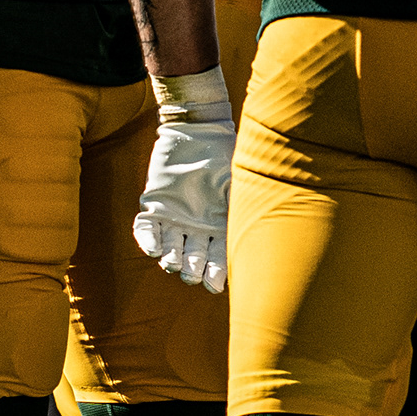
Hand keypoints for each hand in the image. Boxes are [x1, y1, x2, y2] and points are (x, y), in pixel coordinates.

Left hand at [133, 70, 237, 290]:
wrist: (198, 130)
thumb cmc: (224, 154)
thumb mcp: (241, 183)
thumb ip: (246, 207)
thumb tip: (270, 235)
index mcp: (220, 224)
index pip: (220, 257)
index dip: (218, 273)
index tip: (215, 286)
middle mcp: (198, 226)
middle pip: (195, 258)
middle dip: (194, 269)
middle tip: (193, 275)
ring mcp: (175, 217)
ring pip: (172, 249)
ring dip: (171, 260)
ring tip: (173, 263)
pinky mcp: (155, 205)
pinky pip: (146, 230)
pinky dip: (147, 241)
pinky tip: (152, 250)